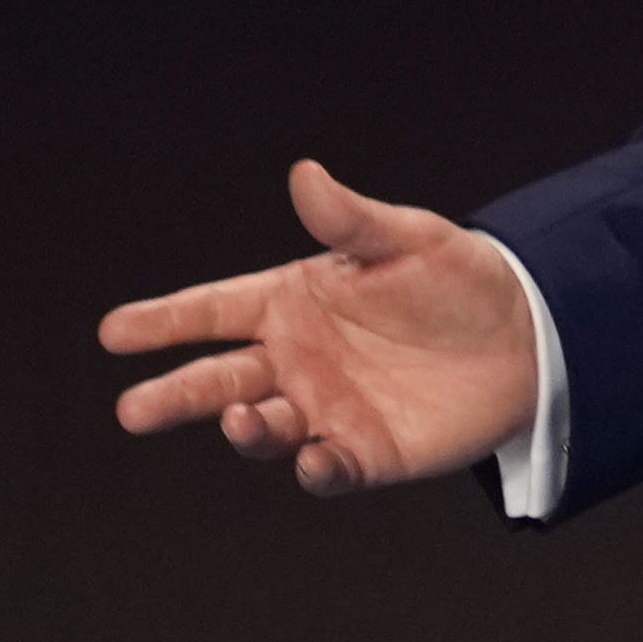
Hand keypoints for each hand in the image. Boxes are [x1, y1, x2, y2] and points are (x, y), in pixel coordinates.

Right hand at [100, 161, 537, 496]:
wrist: (528, 336)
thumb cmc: (458, 279)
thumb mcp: (410, 239)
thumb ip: (353, 220)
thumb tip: (305, 174)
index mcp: (292, 302)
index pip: (214, 310)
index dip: (165, 320)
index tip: (114, 331)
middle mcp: (296, 360)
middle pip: (220, 379)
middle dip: (175, 395)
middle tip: (133, 410)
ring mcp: (326, 410)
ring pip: (266, 427)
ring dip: (246, 428)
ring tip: (238, 418)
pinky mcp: (366, 453)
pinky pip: (329, 468)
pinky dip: (316, 467)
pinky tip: (313, 458)